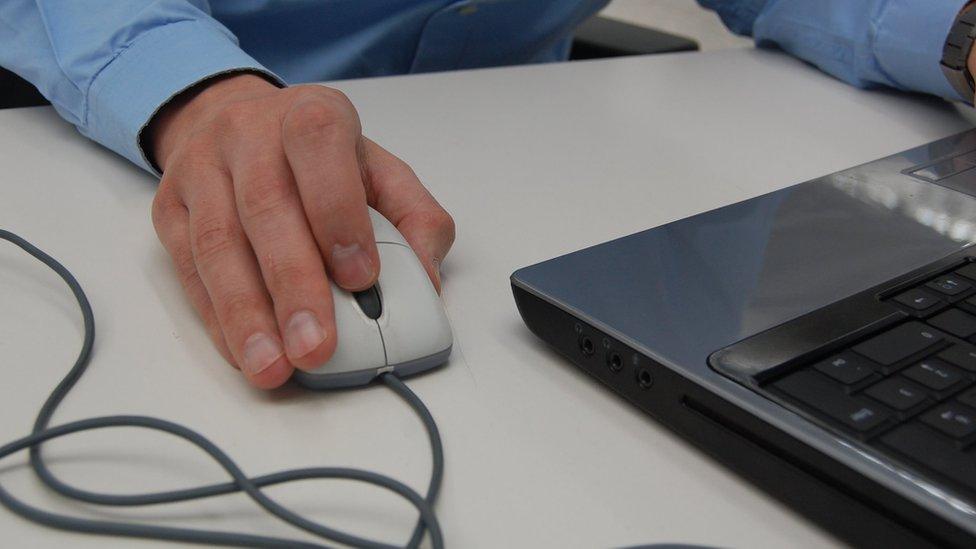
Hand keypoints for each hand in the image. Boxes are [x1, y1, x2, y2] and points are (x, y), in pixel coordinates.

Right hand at [148, 73, 454, 388]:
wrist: (238, 125)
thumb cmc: (320, 161)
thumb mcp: (381, 172)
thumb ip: (416, 219)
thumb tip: (426, 282)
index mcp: (311, 116)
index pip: (319, 148)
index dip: (337, 212)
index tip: (360, 277)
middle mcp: (249, 133)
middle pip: (266, 207)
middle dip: (294, 284)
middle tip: (316, 346)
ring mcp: (201, 168)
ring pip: (218, 242)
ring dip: (246, 314)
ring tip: (273, 366)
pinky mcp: (170, 208)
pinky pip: (188, 267)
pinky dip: (217, 317)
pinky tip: (243, 352)